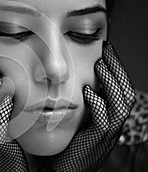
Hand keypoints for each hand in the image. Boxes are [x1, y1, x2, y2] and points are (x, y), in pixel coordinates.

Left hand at [46, 41, 135, 171]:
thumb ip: (85, 108)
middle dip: (117, 69)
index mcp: (110, 119)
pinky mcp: (97, 142)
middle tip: (106, 50)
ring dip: (110, 82)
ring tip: (99, 64)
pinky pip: (103, 121)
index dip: (116, 69)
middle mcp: (114, 125)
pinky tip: (88, 91)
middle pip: (125, 93)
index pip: (120, 90)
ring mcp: (108, 135)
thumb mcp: (81, 123)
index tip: (106, 51)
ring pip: (119, 105)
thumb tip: (83, 84)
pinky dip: (98, 104)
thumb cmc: (69, 146)